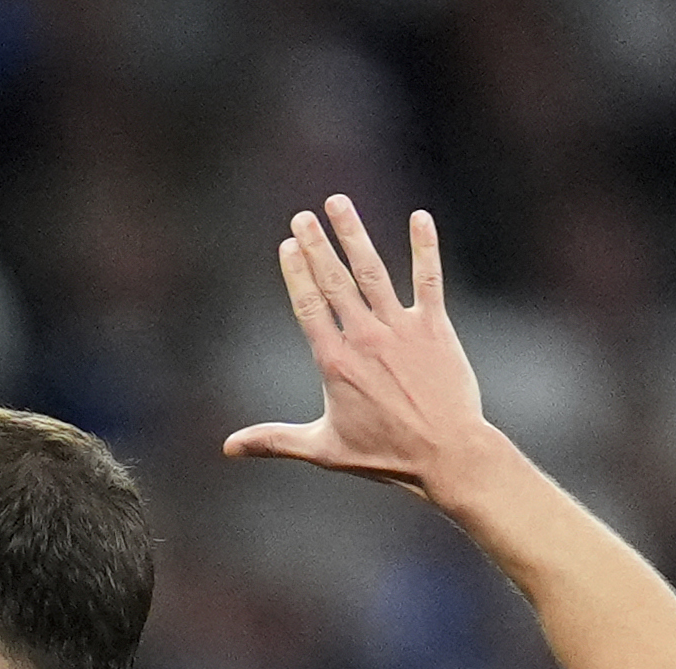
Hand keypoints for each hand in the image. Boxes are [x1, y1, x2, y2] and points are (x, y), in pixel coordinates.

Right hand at [221, 198, 499, 500]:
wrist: (446, 455)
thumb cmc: (385, 458)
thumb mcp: (323, 450)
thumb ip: (275, 441)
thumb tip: (229, 448)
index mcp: (335, 363)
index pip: (308, 306)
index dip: (296, 272)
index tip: (287, 245)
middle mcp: (364, 339)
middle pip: (334, 281)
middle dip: (316, 244)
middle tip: (303, 216)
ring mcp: (400, 330)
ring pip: (372, 272)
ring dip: (354, 235)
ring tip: (339, 204)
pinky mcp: (434, 328)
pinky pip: (428, 280)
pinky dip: (424, 248)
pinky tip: (420, 217)